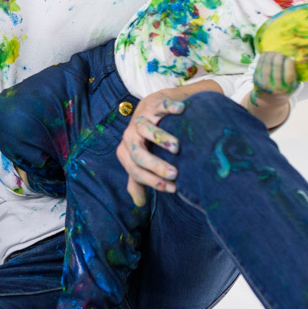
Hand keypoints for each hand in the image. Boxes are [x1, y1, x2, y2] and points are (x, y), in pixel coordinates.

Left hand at [116, 90, 184, 204]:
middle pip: (138, 153)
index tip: (173, 189)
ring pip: (145, 129)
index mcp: (126, 152)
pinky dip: (170, 107)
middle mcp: (130, 135)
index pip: (135, 170)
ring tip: (176, 147)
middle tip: (174, 173)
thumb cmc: (147, 141)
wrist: (151, 109)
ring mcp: (141, 118)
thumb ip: (138, 181)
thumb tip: (139, 204)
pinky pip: (160, 106)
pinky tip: (181, 111)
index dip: (152, 181)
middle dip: (155, 165)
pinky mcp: (153, 104)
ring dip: (160, 138)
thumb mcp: (141, 160)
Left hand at [252, 51, 297, 101]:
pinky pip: (259, 65)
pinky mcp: (256, 79)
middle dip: (279, 58)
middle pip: (276, 68)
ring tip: (274, 52)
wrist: (269, 99)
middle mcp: (275, 87)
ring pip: (267, 66)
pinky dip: (263, 58)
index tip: (290, 57)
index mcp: (286, 89)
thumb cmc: (284, 88)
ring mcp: (264, 83)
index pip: (289, 74)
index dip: (289, 64)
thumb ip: (294, 74)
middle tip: (281, 53)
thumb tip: (295, 56)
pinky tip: (267, 54)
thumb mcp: (292, 85)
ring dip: (270, 56)